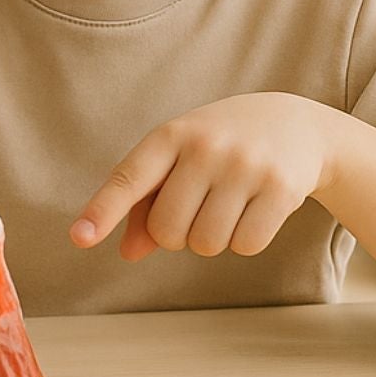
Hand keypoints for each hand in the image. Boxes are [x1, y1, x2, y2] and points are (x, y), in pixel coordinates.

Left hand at [71, 92, 350, 260]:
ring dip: (212, 239)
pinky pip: (246, 245)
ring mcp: (245, 165)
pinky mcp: (281, 188)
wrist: (296, 124)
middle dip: (176, 235)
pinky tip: (255, 210)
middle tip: (197, 208)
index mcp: (170, 135)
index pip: (128, 179)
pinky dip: (246, 241)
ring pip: (207, 243)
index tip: (79, 238)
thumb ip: (145, 204)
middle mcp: (205, 146)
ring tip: (228, 204)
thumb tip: (127, 251)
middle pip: (168, 230)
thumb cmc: (219, 147)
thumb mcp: (179, 160)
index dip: (102, 211)